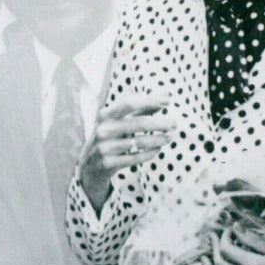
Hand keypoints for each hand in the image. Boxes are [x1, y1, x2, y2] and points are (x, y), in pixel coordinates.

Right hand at [79, 92, 176, 211]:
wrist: (89, 166)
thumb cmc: (110, 138)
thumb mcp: (119, 122)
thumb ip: (140, 109)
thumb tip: (165, 97)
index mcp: (105, 115)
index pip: (129, 103)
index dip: (149, 100)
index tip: (168, 101)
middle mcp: (102, 130)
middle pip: (137, 123)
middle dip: (159, 122)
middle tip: (174, 124)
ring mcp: (104, 147)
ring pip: (138, 142)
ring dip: (158, 139)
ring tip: (170, 137)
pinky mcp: (108, 163)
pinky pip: (134, 158)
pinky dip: (149, 154)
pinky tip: (157, 150)